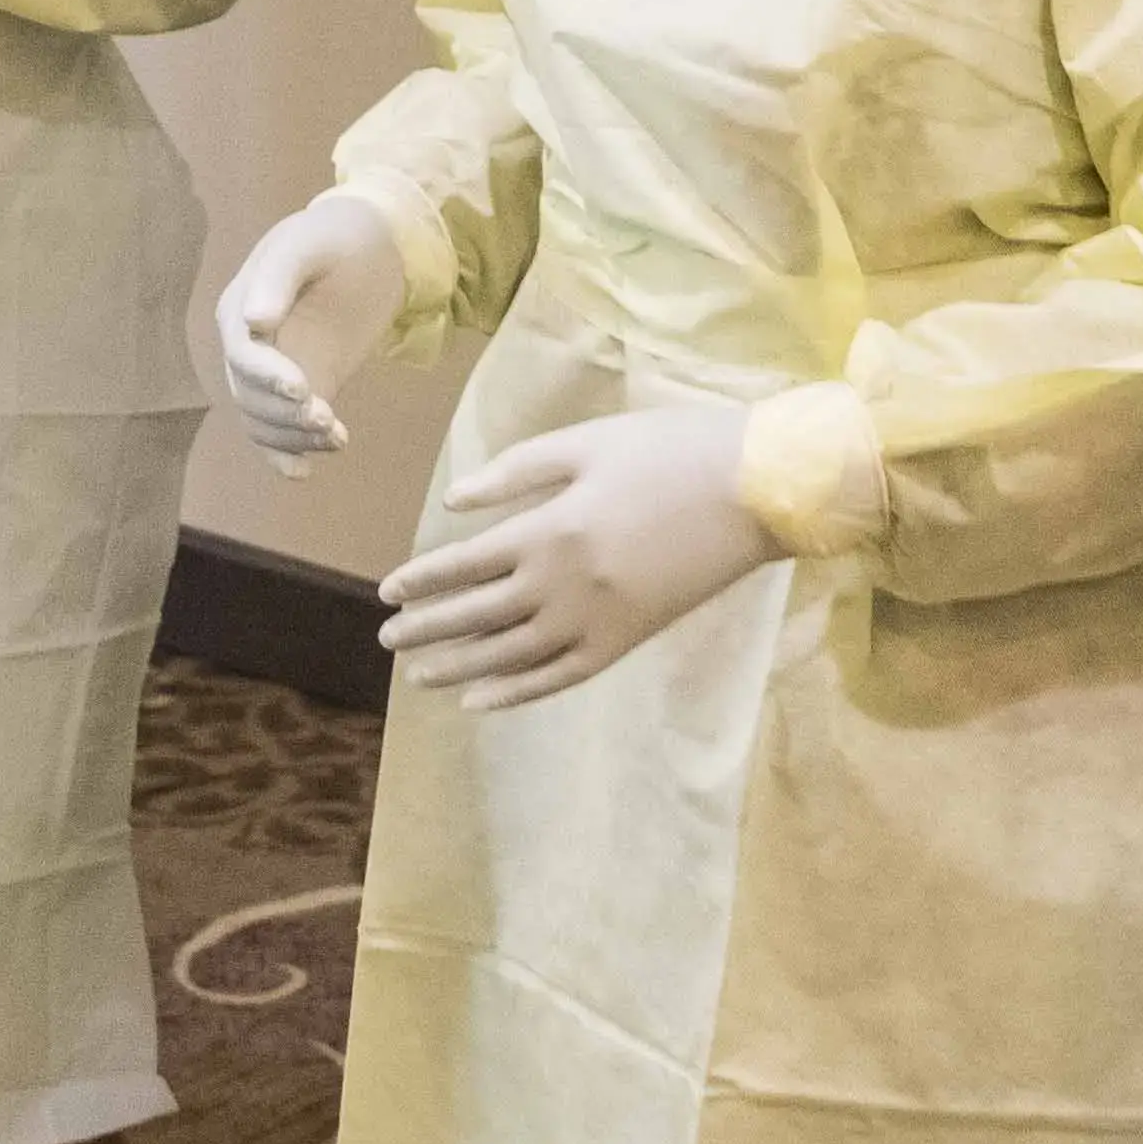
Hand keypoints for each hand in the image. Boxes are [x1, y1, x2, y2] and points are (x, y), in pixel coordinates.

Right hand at [214, 192, 405, 461]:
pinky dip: (288, 454)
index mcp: (240, 308)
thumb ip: (278, 277)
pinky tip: (304, 473)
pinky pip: (282, 431)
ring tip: (336, 437)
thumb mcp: (309, 243)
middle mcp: (248, 346)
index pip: (243, 354)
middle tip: (328, 420)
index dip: (267, 376)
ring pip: (265, 421)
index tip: (302, 390)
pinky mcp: (304, 388)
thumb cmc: (338, 236)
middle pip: (250, 397)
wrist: (375, 245)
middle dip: (284, 415)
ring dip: (294, 438)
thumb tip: (253, 321)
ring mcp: (274, 372)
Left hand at [377, 406, 780, 711]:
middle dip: (427, 629)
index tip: (388, 593)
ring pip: (509, 656)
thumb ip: (517, 471)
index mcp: (549, 529)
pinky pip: (559, 678)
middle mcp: (562, 585)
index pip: (464, 564)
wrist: (755, 491)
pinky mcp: (626, 642)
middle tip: (387, 639)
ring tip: (418, 676)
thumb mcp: (587, 442)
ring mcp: (595, 622)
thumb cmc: (669, 451)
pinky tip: (480, 701)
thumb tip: (455, 502)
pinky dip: (516, 693)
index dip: (423, 580)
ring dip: (459, 667)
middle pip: (476, 615)